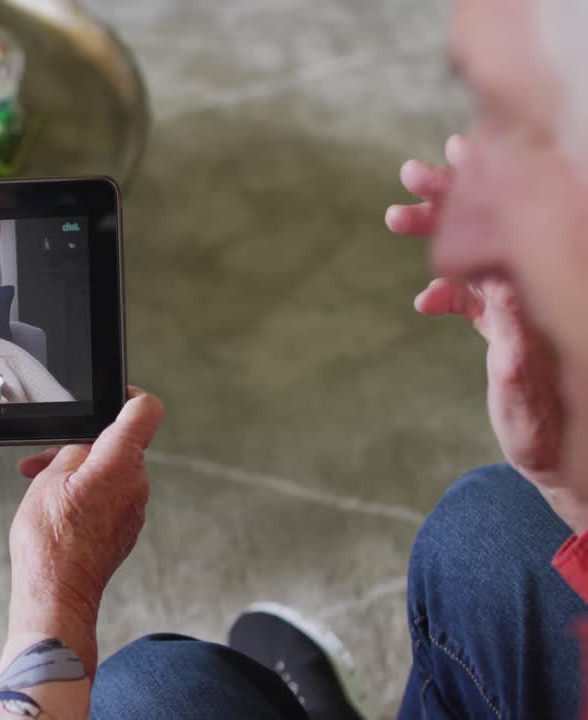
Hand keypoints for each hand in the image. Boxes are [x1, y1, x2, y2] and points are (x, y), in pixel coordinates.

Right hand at [7, 389, 164, 668]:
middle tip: (45, 459)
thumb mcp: (49, 479)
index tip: (111, 395)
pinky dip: (86, 494)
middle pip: (119, 444)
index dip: (129, 395)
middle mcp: (136, 485)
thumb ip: (73, 450)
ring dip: (80, 472)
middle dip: (83, 445)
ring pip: (111, 472)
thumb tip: (85, 444)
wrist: (56, 594)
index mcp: (121, 463)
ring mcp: (134, 510)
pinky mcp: (125, 529)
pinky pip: (110, 497)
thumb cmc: (51, 542)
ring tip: (43, 487)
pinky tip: (57, 509)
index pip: (145, 411)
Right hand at [388, 136, 583, 530]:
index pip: (519, 226)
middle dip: (453, 197)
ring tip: (395, 216)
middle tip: (409, 175)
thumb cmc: (548, 437)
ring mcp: (524, 305)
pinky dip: (448, 289)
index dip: (488, 187)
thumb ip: (511, 357)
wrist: (565, 464)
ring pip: (482, 252)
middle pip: (498, 227)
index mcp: (546, 298)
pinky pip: (476, 290)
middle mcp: (539, 293)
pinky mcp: (510, 324)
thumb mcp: (526, 403)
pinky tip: (424, 304)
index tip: (457, 156)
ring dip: (441, 233)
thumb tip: (498, 304)